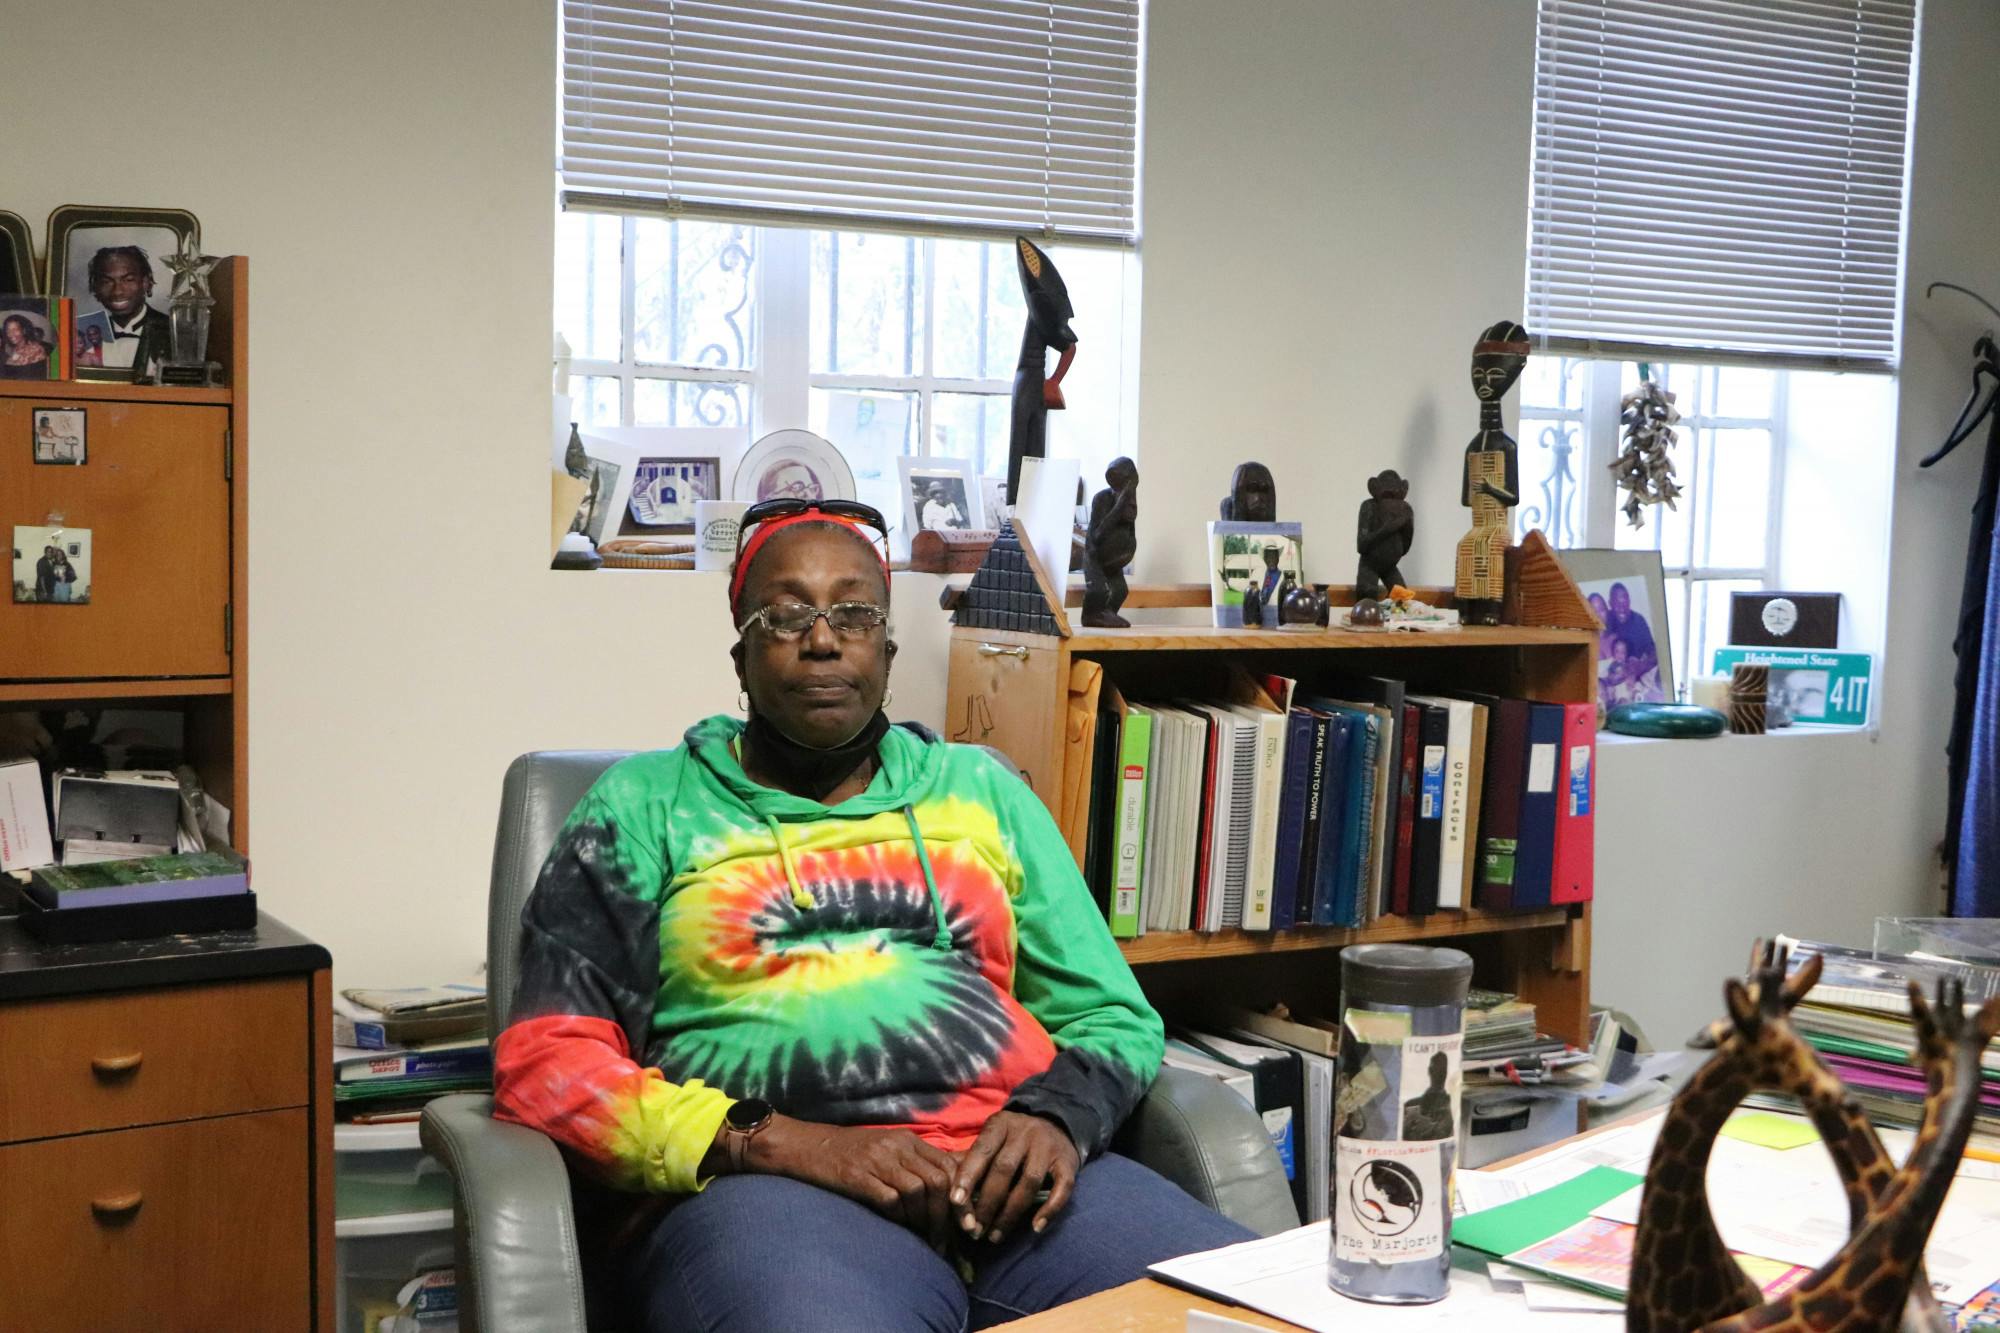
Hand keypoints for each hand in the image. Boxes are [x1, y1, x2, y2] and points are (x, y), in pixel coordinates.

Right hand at [750, 1117, 957, 1245]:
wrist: (807, 1146)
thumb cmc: (850, 1152)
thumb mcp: (888, 1149)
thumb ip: (918, 1162)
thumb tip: (953, 1185)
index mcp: (908, 1140)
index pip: (949, 1165)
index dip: (961, 1196)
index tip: (964, 1222)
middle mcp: (897, 1147)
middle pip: (938, 1181)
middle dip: (946, 1215)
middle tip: (945, 1239)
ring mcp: (876, 1160)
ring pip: (918, 1191)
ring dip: (924, 1221)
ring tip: (925, 1241)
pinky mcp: (857, 1177)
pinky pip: (890, 1200)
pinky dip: (900, 1219)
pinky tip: (900, 1230)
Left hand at [950, 1111, 1079, 1243]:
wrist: (1057, 1123)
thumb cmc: (1014, 1140)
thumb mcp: (994, 1138)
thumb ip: (975, 1160)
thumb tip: (949, 1196)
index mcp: (1000, 1125)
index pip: (981, 1152)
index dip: (967, 1177)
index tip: (955, 1203)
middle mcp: (1025, 1132)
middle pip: (1003, 1170)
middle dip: (987, 1204)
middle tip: (974, 1230)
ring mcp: (1048, 1146)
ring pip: (1029, 1182)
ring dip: (1011, 1213)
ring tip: (995, 1236)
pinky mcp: (1068, 1162)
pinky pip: (1061, 1188)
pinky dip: (1049, 1210)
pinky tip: (1035, 1227)